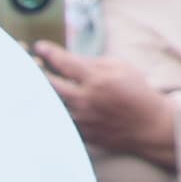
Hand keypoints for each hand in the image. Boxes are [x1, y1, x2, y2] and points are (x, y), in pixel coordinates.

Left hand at [33, 43, 179, 157]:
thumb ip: (92, 62)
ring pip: (51, 104)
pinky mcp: (81, 134)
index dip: (49, 53)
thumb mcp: (120, 67)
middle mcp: (85, 100)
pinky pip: (59, 121)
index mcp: (96, 79)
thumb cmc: (136, 92)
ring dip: (43, 93)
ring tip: (35, 84)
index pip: (64, 63)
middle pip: (50, 85)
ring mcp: (81, 119)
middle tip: (30, 65)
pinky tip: (47, 105)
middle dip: (37, 72)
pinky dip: (52, 112)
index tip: (39, 47)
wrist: (149, 125)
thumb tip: (67, 59)